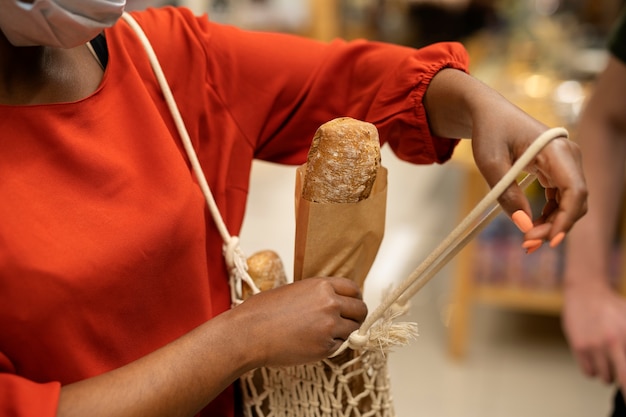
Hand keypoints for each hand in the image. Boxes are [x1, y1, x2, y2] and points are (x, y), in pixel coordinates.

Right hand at [234, 277, 367, 367]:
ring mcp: (330, 326)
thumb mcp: (294, 290)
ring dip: (343, 333)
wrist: (249, 333)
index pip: (353, 288)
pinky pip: (338, 346)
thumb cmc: (263, 312)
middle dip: (356, 317)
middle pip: (361, 310)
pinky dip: (330, 347)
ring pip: (353, 330)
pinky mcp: (325, 347)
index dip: (354, 298)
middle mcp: (330, 303)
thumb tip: (333, 302)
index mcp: (321, 286)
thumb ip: (317, 295)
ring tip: (321, 334)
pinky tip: (310, 343)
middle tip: (346, 323)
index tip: (352, 304)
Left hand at [471, 115, 586, 246]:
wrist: (490, 114)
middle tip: (527, 244)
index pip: (575, 190)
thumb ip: (506, 194)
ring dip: (553, 224)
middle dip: (556, 226)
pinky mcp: (558, 170)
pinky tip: (532, 226)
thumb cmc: (490, 132)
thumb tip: (524, 226)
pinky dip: (550, 215)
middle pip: (576, 200)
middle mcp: (568, 156)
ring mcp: (566, 163)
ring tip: (527, 240)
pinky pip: (561, 198)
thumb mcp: (490, 163)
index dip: (566, 218)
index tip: (548, 240)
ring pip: (570, 203)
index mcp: (556, 149)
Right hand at [562, 280, 625, 387]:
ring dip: (608, 373)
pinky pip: (588, 373)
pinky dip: (593, 371)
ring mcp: (593, 346)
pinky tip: (595, 359)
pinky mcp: (579, 347)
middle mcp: (611, 343)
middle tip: (620, 374)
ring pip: (604, 378)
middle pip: (621, 379)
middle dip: (623, 384)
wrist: (585, 291)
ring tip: (607, 360)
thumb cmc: (611, 305)